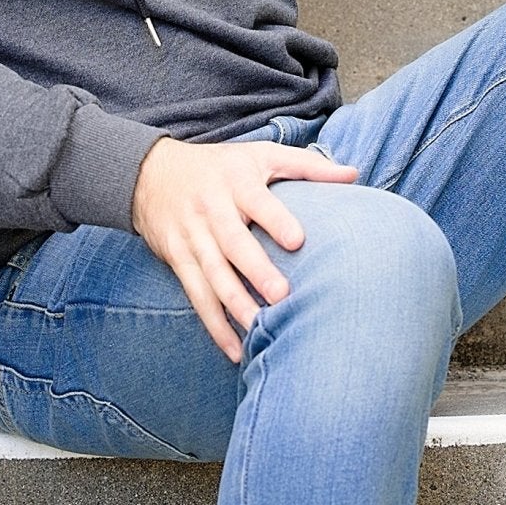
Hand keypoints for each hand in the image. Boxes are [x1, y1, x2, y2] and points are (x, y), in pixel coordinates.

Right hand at [130, 137, 357, 361]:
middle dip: (254, 270)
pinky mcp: (178, 259)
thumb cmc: (222, 166)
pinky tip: (234, 349)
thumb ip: (307, 166)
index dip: (275, 219)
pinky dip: (214, 324)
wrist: (151, 174)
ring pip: (212, 274)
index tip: (296, 241)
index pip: (256, 200)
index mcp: (236, 181)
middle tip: (281, 295)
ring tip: (259, 330)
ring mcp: (192, 236)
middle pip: (232, 242)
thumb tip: (354, 174)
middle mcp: (211, 209)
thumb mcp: (261, 155)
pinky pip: (196, 295)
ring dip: (234, 305)